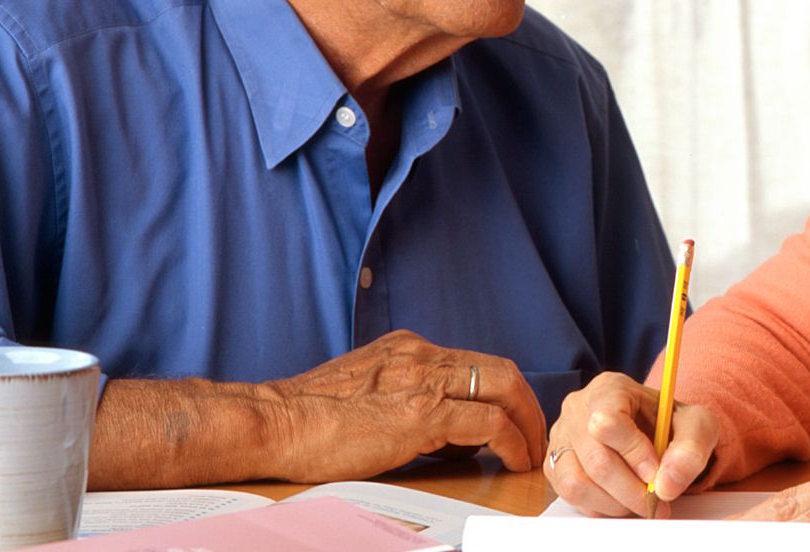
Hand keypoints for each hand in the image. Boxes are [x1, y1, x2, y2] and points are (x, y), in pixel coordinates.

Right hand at [262, 329, 546, 482]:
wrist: (273, 423)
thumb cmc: (305, 420)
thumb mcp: (364, 395)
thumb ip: (404, 401)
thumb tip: (445, 433)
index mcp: (407, 349)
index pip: (473, 362)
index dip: (502, 391)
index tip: (513, 417)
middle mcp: (420, 355)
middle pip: (499, 369)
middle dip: (527, 403)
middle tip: (535, 435)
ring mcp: (423, 380)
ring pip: (502, 387)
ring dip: (527, 422)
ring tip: (532, 451)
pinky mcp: (422, 413)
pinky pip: (489, 422)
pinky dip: (511, 440)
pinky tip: (513, 459)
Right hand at [546, 371, 719, 517]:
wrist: (653, 431)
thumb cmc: (670, 425)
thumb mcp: (696, 425)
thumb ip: (691, 449)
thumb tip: (666, 484)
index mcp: (609, 389)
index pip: (608, 422)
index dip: (634, 453)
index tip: (656, 473)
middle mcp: (578, 409)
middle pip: (596, 460)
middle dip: (630, 490)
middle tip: (655, 502)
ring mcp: (562, 437)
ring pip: (577, 482)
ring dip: (614, 503)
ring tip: (638, 501)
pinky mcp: (554, 465)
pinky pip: (570, 495)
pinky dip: (599, 506)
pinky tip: (620, 499)